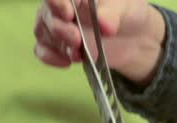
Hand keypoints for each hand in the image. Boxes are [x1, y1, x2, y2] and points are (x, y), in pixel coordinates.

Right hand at [34, 0, 165, 84]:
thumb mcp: (124, 8)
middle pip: (47, 16)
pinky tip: (66, 63)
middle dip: (60, 30)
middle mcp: (62, 7)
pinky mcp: (59, 46)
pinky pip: (42, 51)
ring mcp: (58, 27)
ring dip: (58, 46)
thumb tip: (104, 25)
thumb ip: (112, 14)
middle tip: (77, 40)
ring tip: (76, 56)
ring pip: (43, 34)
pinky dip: (51, 58)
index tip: (68, 14)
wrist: (134, 37)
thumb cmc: (126, 12)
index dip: (58, 3)